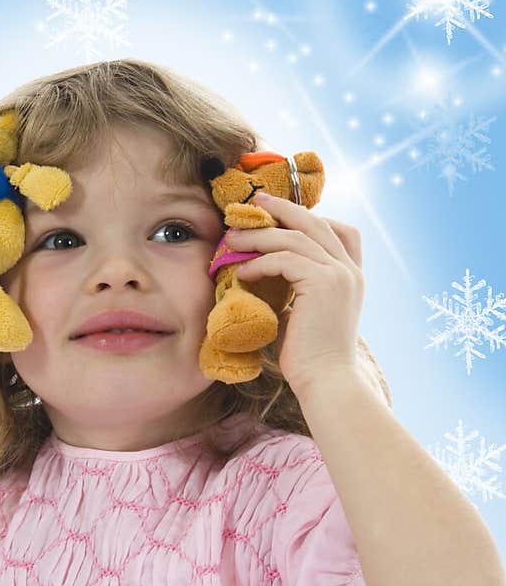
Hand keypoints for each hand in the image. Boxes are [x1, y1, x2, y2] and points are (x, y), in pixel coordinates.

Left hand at [226, 193, 365, 397]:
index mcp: (351, 277)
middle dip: (283, 209)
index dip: (312, 217)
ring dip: (261, 235)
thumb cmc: (310, 358)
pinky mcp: (322, 284)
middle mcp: (349, 271)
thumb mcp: (305, 314)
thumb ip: (295, 290)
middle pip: (316, 223)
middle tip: (254, 204)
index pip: (342, 231)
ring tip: (233, 239)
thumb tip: (267, 274)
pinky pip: (285, 259)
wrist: (326, 381)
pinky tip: (243, 272)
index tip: (281, 214)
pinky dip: (261, 262)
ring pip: (296, 237)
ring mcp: (339, 275)